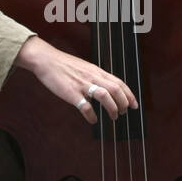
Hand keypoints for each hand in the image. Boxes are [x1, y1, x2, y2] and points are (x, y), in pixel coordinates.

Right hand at [14, 35, 136, 123]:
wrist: (47, 60)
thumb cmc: (64, 65)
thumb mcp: (85, 68)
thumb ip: (96, 77)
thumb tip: (106, 90)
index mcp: (96, 71)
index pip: (119, 82)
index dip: (129, 94)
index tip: (135, 104)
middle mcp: (92, 77)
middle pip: (115, 89)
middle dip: (124, 103)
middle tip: (124, 112)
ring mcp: (82, 85)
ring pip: (104, 96)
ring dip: (112, 108)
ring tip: (113, 117)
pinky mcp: (71, 93)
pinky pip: (85, 106)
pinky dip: (91, 115)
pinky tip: (93, 120)